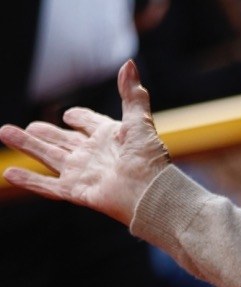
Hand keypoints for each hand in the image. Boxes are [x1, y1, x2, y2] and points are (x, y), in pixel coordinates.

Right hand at [0, 60, 169, 226]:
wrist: (150, 193)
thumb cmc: (149, 159)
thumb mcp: (140, 121)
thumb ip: (131, 94)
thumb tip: (128, 63)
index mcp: (110, 137)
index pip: (89, 124)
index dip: (80, 118)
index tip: (70, 115)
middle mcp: (94, 155)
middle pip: (62, 141)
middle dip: (44, 133)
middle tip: (28, 127)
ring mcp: (83, 173)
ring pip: (49, 157)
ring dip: (27, 146)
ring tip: (6, 133)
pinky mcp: (77, 190)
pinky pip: (48, 186)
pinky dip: (29, 181)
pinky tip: (9, 174)